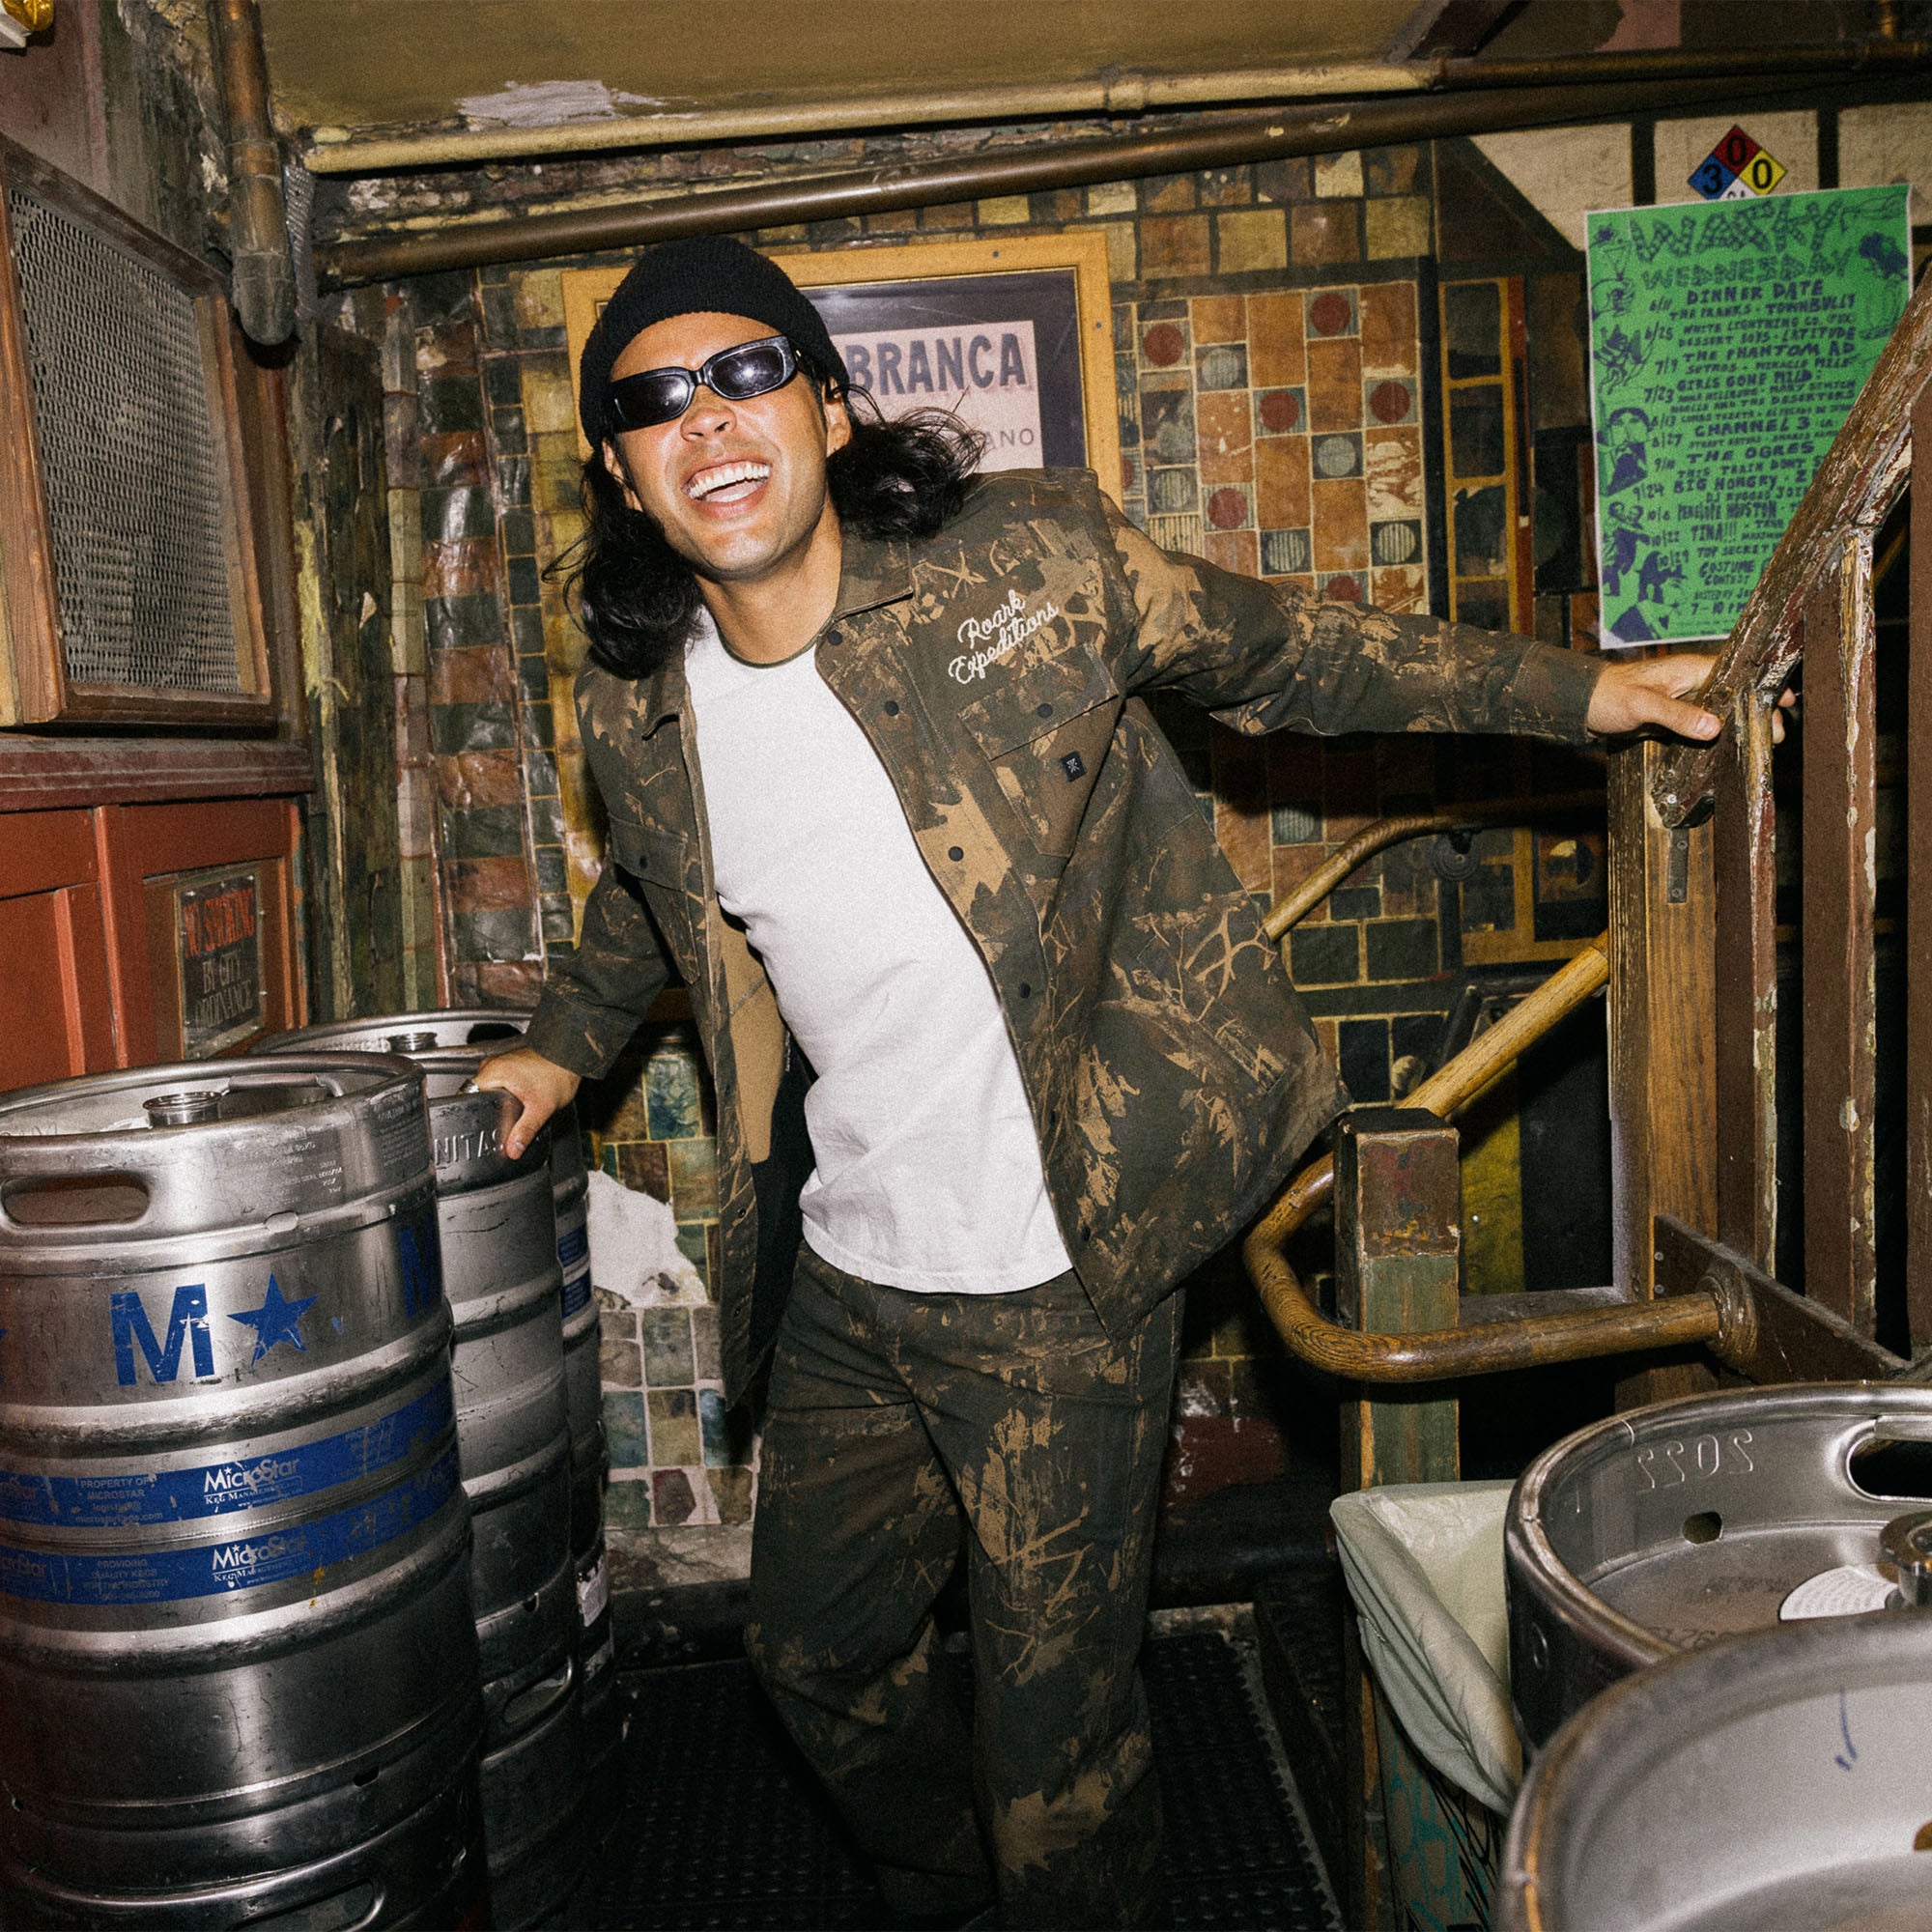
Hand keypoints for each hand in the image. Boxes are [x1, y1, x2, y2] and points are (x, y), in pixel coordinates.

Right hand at [472, 1046, 581, 1159]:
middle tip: (493, 1125)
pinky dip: (502, 1094)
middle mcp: (493, 1065)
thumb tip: (513, 1150)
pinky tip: (512, 1103)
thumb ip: (525, 1131)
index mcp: (493, 1072)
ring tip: (504, 1114)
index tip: (473, 1126)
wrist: (571, 1056)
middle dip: (483, 1111)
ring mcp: (501, 1064)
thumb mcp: (541, 1108)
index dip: (468, 1113)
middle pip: (476, 1094)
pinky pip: (497, 1083)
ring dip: (493, 1102)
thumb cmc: (558, 1072)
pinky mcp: (510, 1065)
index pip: (465, 1094)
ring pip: (487, 1089)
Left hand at [1585, 653, 1797, 744]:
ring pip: (1722, 712)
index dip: (1764, 685)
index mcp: (1691, 669)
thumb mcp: (1644, 704)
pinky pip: (1703, 726)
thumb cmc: (1609, 695)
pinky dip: (1719, 736)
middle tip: (1777, 735)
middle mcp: (1692, 683)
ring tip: (1764, 743)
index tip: (1787, 699)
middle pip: (1736, 695)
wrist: (1582, 707)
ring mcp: (1684, 702)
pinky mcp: (1675, 719)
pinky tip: (1731, 750)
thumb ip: (1677, 715)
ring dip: (1741, 725)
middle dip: (1758, 712)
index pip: (1738, 673)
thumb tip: (1714, 728)